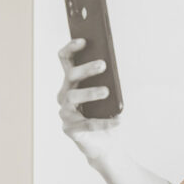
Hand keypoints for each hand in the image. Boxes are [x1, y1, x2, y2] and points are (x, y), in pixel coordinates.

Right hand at [57, 38, 118, 157]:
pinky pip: (87, 124)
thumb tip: (113, 65)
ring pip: (73, 97)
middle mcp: (65, 95)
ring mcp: (65, 113)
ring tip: (107, 91)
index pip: (65, 60)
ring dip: (90, 92)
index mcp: (71, 82)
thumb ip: (106, 79)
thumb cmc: (104, 113)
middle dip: (85, 69)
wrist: (104, 143)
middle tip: (103, 64)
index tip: (83, 40)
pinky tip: (119, 120)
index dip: (71, 48)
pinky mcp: (71, 131)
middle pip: (70, 76)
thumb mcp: (107, 94)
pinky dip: (104, 122)